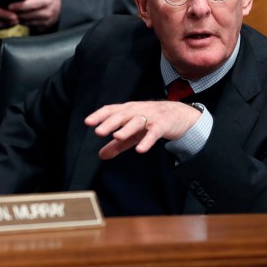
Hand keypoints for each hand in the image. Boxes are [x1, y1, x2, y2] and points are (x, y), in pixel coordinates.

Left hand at [9, 0, 60, 30]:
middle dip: (17, 13)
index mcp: (49, 0)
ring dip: (18, 18)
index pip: (33, 4)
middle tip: (5, 10)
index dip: (21, 6)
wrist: (58, 6)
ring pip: (28, 22)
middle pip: (29, 15)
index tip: (10, 5)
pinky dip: (22, 22)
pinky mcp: (43, 27)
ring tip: (9, 14)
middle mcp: (49, 13)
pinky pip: (30, 26)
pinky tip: (16, 17)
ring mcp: (46, 21)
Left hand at [84, 101, 201, 159]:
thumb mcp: (133, 133)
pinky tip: (140, 150)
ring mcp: (150, 117)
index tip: (87, 122)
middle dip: (109, 123)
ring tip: (117, 137)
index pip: (111, 110)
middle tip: (98, 132)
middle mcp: (137, 111)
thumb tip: (100, 155)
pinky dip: (147, 141)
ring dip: (126, 129)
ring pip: (137, 122)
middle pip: (122, 116)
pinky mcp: (162, 125)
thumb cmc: (151, 121)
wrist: (179, 114)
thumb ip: (117, 145)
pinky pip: (154, 133)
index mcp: (127, 110)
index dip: (99, 115)